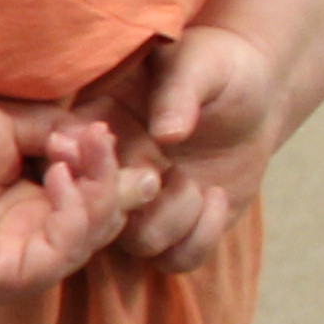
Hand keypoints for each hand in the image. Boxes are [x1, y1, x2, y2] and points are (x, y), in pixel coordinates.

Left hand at [0, 89, 138, 303]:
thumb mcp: (11, 127)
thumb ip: (61, 138)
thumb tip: (108, 143)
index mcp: (22, 211)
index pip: (89, 200)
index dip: (108, 170)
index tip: (107, 133)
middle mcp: (21, 243)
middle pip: (99, 220)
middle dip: (108, 177)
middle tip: (98, 138)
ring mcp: (14, 266)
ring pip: (89, 236)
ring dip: (97, 187)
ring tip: (81, 146)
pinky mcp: (3, 278)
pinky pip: (63, 252)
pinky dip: (75, 212)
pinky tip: (56, 172)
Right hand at [97, 23, 292, 273]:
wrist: (257, 93)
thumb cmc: (220, 67)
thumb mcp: (200, 65)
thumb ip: (179, 93)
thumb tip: (167, 134)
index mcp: (97, 128)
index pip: (66, 157)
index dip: (79, 162)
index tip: (108, 145)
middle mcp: (112, 175)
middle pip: (92, 214)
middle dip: (130, 202)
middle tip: (169, 172)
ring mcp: (144, 207)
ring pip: (136, 243)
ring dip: (173, 219)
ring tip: (198, 183)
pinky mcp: (180, 227)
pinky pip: (176, 259)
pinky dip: (199, 238)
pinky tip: (217, 196)